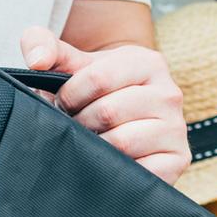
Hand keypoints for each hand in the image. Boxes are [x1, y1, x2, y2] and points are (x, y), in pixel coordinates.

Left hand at [21, 29, 189, 184]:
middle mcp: (169, 93)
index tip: (63, 103)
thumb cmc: (95, 93)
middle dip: (79, 123)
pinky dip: (116, 171)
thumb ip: (44, 46)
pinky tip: (110, 163)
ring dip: (95, 148)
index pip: (98, 78)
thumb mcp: (73, 65)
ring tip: (91, 142)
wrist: (124, 124)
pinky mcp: (179, 160)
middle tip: (75, 126)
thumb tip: (37, 60)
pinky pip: (140, 171)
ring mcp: (177, 128)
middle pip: (108, 112)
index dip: (69, 95)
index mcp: (148, 62)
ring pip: (122, 142)